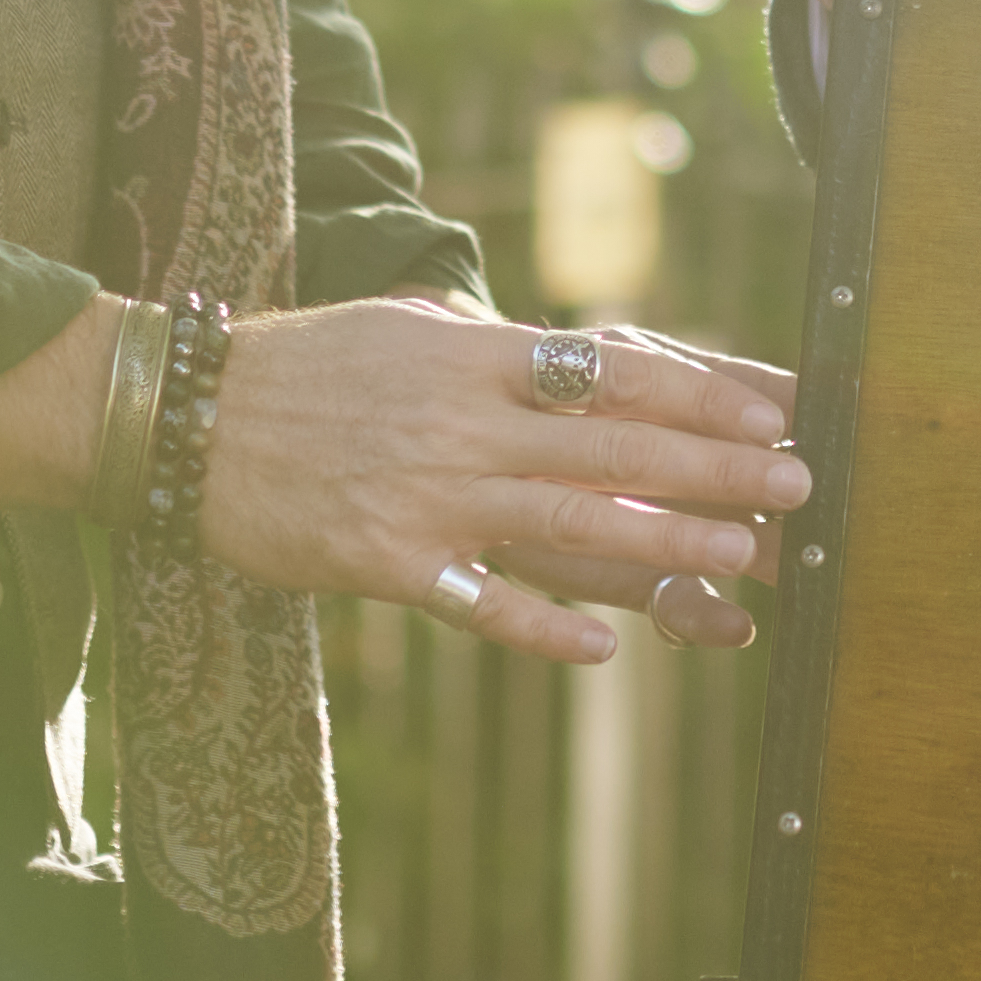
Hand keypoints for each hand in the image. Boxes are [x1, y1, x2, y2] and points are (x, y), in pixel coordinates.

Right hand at [193, 297, 810, 665]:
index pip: (612, 372)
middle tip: (796, 485)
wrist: (184, 417)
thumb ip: (500, 350)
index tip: (775, 406)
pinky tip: (602, 650)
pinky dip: (539, 624)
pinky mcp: (384, 562)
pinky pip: (476, 600)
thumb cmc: (308, 368)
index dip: (701, 392)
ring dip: (660, 544)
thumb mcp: (408, 330)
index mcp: (473, 357)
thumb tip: (592, 356)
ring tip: (740, 557)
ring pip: (563, 522)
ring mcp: (425, 496)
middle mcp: (461, 424)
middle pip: (612, 450)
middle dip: (714, 469)